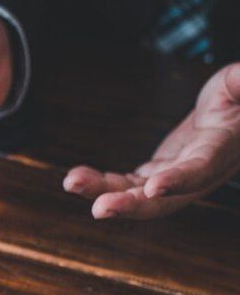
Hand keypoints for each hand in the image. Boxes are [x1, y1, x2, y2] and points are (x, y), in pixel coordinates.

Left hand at [63, 63, 239, 217]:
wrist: (231, 124)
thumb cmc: (237, 100)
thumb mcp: (239, 85)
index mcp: (219, 152)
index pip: (198, 171)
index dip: (178, 181)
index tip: (154, 187)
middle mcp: (193, 176)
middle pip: (161, 201)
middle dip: (129, 206)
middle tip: (99, 209)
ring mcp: (170, 181)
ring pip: (134, 195)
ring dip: (103, 193)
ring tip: (72, 183)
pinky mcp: (153, 177)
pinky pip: (125, 185)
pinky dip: (100, 184)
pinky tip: (76, 180)